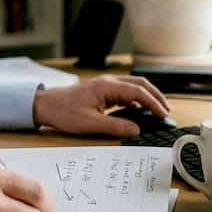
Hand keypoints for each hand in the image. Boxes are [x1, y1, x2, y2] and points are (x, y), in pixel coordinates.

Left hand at [32, 75, 169, 136]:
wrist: (45, 105)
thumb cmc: (63, 112)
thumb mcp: (90, 124)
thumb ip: (115, 126)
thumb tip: (136, 130)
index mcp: (107, 87)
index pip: (138, 91)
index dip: (153, 103)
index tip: (163, 114)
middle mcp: (108, 82)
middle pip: (139, 84)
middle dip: (155, 95)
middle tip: (166, 110)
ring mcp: (105, 85)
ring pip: (133, 86)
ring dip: (146, 96)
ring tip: (157, 110)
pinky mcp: (101, 91)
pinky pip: (124, 91)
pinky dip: (136, 98)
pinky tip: (139, 109)